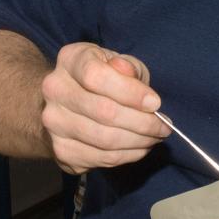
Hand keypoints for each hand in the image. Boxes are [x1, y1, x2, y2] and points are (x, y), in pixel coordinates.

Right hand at [40, 42, 168, 173]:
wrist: (68, 102)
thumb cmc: (102, 78)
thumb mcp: (119, 62)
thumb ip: (127, 67)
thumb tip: (129, 73)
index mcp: (69, 60)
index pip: (96, 76)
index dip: (130, 92)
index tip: (155, 103)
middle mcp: (55, 90)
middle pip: (104, 112)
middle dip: (143, 123)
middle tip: (164, 127)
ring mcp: (54, 123)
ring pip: (105, 140)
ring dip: (139, 142)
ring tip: (155, 137)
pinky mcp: (61, 150)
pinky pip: (102, 158)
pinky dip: (128, 156)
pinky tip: (139, 147)